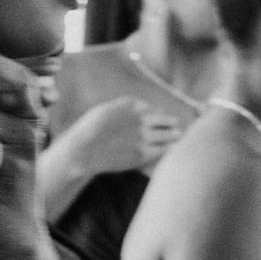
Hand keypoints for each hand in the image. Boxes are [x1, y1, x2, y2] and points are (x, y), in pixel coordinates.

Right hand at [52, 96, 182, 178]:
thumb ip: (124, 106)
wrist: (83, 150)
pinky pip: (165, 149)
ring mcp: (143, 136)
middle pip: (167, 120)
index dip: (159, 117)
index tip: (160, 123)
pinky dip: (170, 148)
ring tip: (177, 137)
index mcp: (132, 105)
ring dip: (174, 136)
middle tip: (175, 128)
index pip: (155, 110)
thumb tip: (139, 107)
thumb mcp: (106, 109)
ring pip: (170, 134)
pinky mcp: (143, 153)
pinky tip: (172, 149)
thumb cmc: (90, 131)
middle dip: (170, 125)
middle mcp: (141, 119)